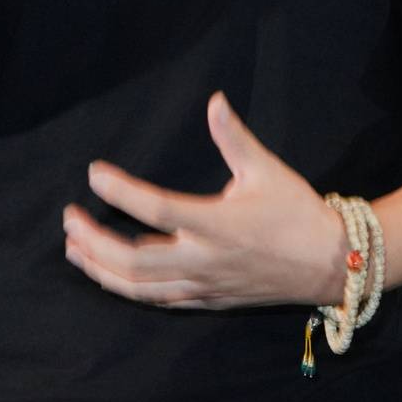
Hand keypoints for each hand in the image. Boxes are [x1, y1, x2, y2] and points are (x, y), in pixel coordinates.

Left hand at [62, 92, 349, 308]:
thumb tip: (214, 100)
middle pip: (132, 261)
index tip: (94, 173)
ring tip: (74, 249)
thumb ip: (233, 136)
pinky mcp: (208, 300)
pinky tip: (109, 274)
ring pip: (138, 288)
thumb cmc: (298, 212)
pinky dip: (127, 288)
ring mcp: (204, 285)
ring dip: (101, 269)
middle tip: (69, 219)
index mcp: (217, 223)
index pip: (155, 209)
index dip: (120, 191)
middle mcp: (204, 259)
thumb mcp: (266, 169)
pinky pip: (157, 301)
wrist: (331, 264)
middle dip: (93, 241)